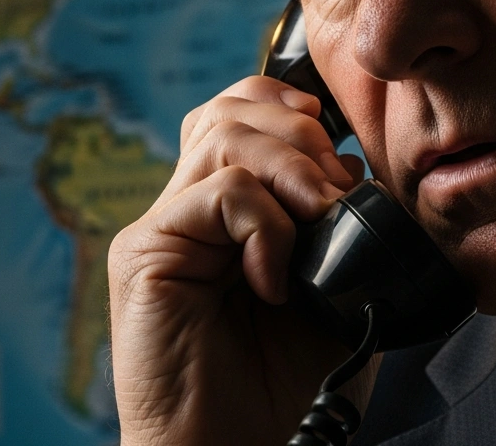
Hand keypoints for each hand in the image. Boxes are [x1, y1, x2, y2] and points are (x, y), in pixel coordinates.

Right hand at [108, 76, 368, 444]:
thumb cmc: (284, 385)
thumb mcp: (334, 293)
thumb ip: (338, 229)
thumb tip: (351, 169)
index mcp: (229, 211)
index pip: (244, 114)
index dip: (295, 114)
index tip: (343, 162)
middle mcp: (190, 210)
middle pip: (231, 110)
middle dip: (302, 137)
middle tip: (335, 197)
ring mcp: (165, 228)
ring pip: (223, 136)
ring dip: (291, 171)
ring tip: (316, 223)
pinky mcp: (144, 254)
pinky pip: (215, 193)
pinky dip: (262, 225)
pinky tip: (275, 278)